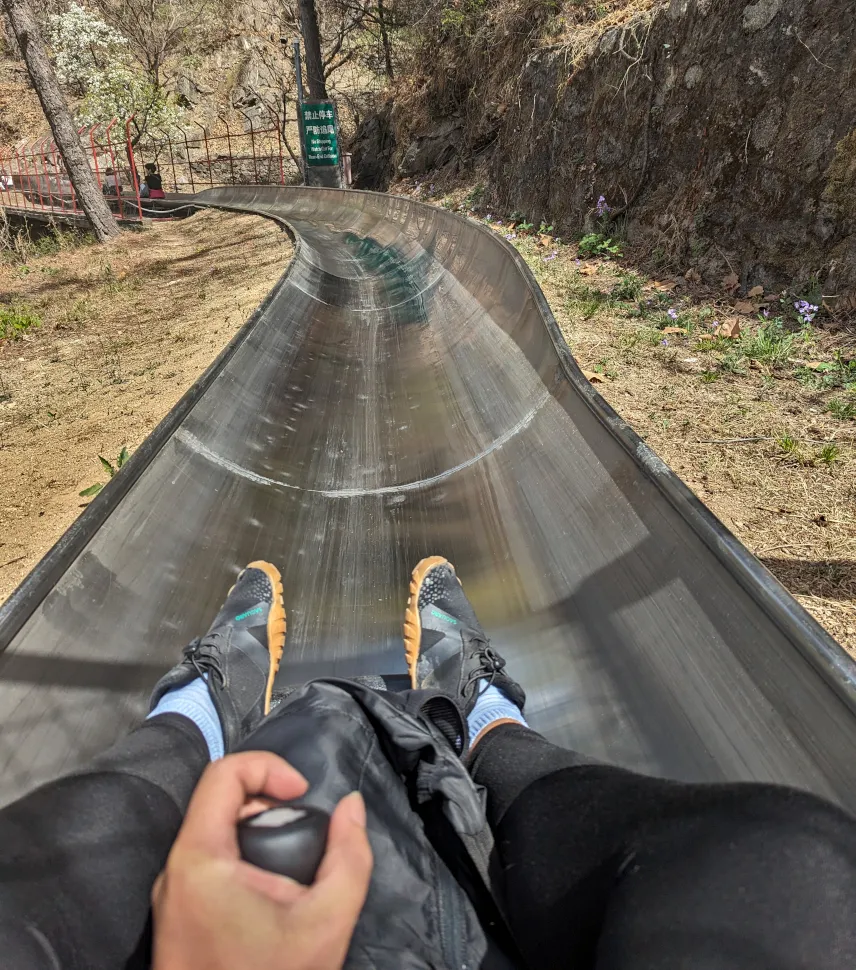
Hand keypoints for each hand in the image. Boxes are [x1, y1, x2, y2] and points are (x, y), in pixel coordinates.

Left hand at [152, 751, 372, 969]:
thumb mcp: (327, 922)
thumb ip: (349, 855)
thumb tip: (351, 806)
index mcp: (200, 860)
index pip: (224, 774)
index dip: (269, 768)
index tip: (303, 796)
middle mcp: (175, 870)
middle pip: (218, 801)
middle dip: (268, 804)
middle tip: (304, 834)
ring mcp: (170, 895)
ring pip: (212, 831)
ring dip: (256, 831)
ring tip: (292, 866)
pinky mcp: (174, 916)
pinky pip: (206, 862)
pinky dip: (242, 858)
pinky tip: (271, 893)